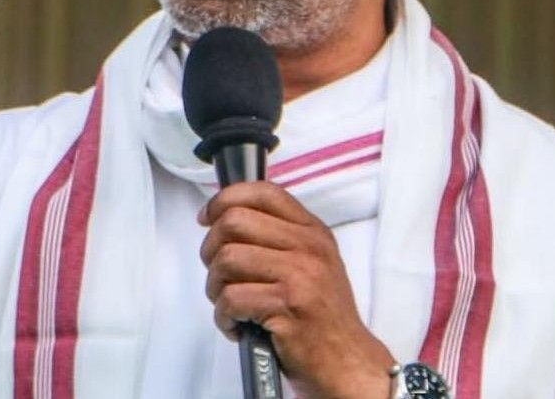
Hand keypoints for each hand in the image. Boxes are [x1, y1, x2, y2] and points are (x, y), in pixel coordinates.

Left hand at [199, 181, 394, 398]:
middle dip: (211, 248)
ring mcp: (299, 274)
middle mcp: (308, 246)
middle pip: (234, 221)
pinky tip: (237, 325)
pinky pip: (231, 298)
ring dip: (215, 286)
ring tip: (229, 305)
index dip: (224, 200)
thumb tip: (224, 218)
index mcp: (312, 231)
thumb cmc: (321, 318)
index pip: (263, 192)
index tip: (207, 218)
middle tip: (218, 273)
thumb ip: (278, 237)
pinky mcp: (287, 305)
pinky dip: (223, 316)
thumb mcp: (312, 263)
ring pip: (227, 259)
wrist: (347, 362)